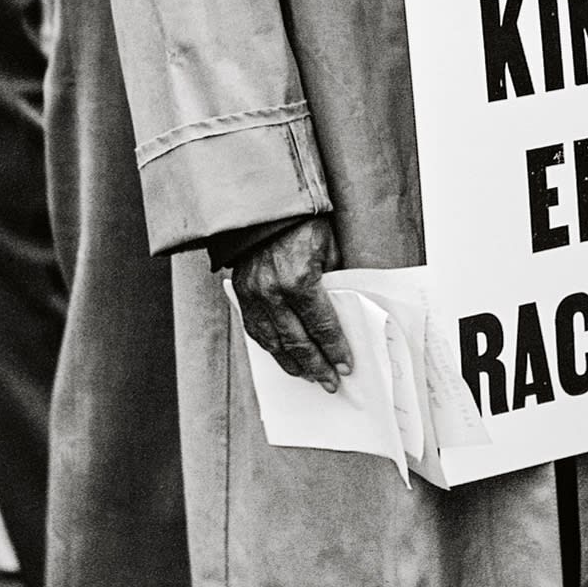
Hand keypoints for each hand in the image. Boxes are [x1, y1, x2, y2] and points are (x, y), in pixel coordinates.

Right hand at [232, 216, 352, 391]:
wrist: (265, 204)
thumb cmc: (302, 222)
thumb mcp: (328, 248)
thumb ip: (333, 282)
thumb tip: (342, 314)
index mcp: (300, 280)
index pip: (322, 326)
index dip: (335, 349)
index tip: (346, 367)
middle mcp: (274, 292)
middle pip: (298, 342)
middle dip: (317, 366)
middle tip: (331, 382)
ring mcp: (254, 295)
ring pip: (273, 343)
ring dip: (292, 363)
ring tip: (309, 376)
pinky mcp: (241, 292)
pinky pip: (255, 330)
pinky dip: (270, 348)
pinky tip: (283, 356)